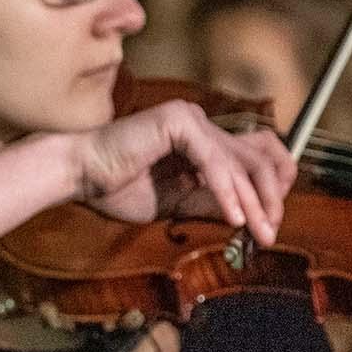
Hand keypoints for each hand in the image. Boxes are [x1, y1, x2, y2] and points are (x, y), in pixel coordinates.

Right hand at [68, 100, 295, 246]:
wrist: (79, 175)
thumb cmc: (118, 188)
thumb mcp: (179, 203)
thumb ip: (212, 204)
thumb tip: (251, 219)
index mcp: (202, 140)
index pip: (256, 155)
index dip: (271, 187)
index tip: (270, 223)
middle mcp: (201, 124)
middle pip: (258, 157)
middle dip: (270, 199)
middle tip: (271, 233)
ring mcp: (191, 119)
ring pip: (240, 162)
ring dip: (253, 201)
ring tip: (258, 231)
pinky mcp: (178, 121)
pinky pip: (213, 161)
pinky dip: (226, 191)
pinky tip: (233, 217)